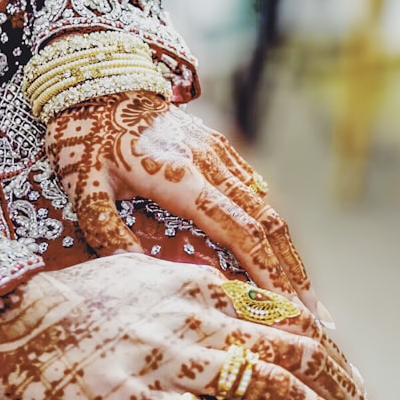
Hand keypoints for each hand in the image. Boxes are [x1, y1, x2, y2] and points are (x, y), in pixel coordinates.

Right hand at [0, 254, 387, 399]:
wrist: (5, 320)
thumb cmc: (72, 300)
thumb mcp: (142, 275)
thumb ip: (196, 290)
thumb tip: (242, 308)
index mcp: (201, 286)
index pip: (290, 320)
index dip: (333, 358)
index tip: (355, 390)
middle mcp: (197, 318)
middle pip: (297, 356)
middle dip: (347, 397)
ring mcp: (172, 360)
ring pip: (274, 392)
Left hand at [44, 91, 329, 321]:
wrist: (96, 80)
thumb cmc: (85, 136)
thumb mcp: (84, 186)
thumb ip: (107, 230)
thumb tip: (138, 275)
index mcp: (180, 175)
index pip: (237, 230)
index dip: (265, 271)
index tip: (284, 308)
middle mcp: (211, 163)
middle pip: (267, 224)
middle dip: (293, 275)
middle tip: (316, 320)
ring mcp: (220, 154)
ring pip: (268, 209)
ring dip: (290, 255)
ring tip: (308, 299)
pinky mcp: (220, 149)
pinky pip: (255, 193)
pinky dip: (273, 231)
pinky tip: (283, 260)